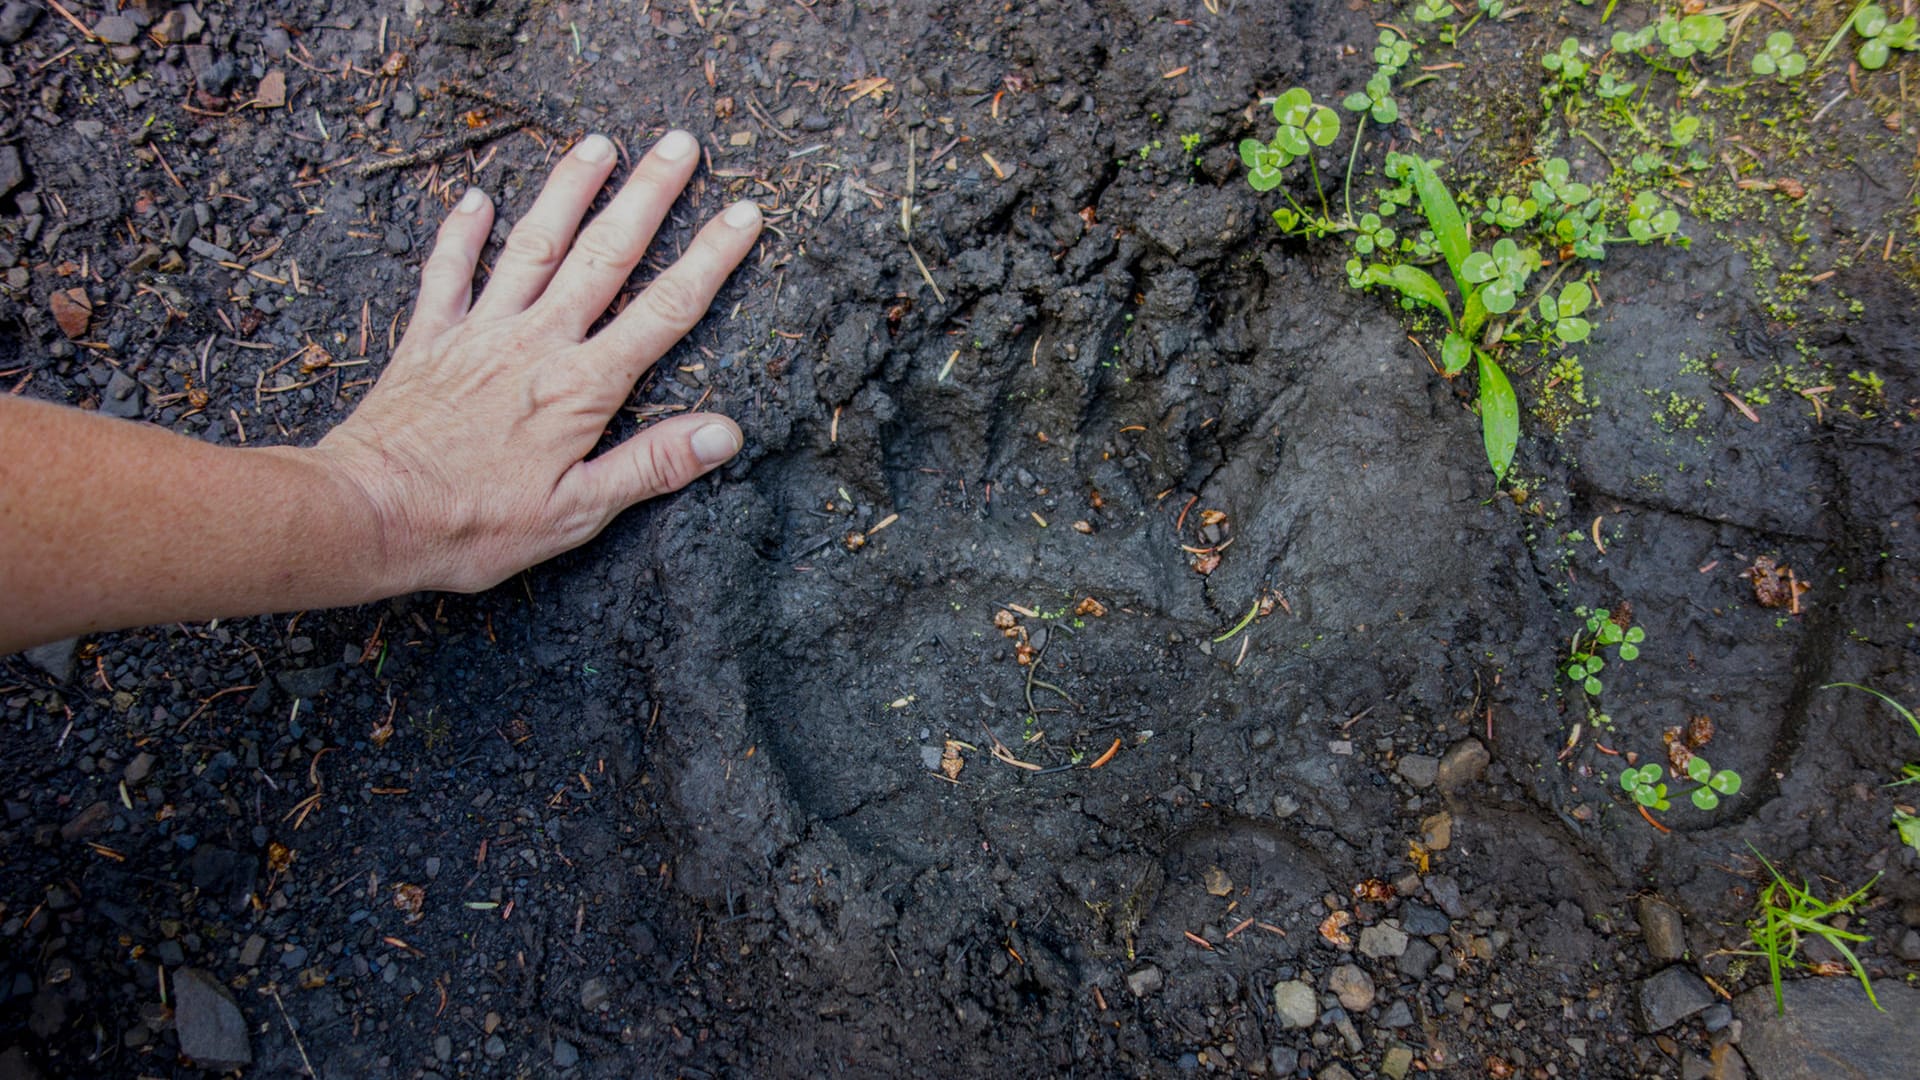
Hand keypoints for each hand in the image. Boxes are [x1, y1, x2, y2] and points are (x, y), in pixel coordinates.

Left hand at [315, 130, 758, 594]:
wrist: (369, 514)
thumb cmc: (475, 525)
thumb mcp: (578, 512)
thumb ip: (650, 465)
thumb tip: (725, 433)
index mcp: (582, 387)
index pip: (664, 311)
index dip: (710, 259)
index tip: (744, 213)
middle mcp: (536, 342)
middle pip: (605, 254)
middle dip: (648, 195)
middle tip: (681, 144)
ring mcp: (480, 332)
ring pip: (534, 244)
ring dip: (569, 190)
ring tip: (599, 143)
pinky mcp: (429, 339)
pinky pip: (448, 271)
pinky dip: (462, 232)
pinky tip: (477, 197)